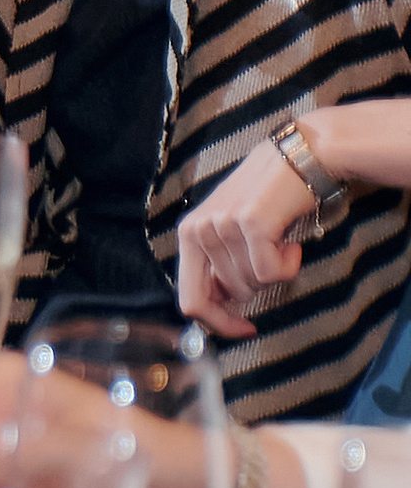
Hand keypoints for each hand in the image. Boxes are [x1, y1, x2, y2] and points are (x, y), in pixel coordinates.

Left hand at [177, 139, 319, 338]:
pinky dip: (288, 264)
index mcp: (188, 234)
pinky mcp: (250, 223)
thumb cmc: (267, 197)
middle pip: (230, 295)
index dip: (218, 323)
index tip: (244, 329)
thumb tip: (222, 309)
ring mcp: (222, 225)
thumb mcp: (230, 230)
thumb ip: (219, 266)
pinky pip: (272, 274)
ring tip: (279, 240)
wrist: (300, 157)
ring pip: (253, 284)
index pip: (191, 301)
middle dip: (258, 288)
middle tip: (271, 257)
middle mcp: (198, 229)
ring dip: (275, 271)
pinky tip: (289, 241)